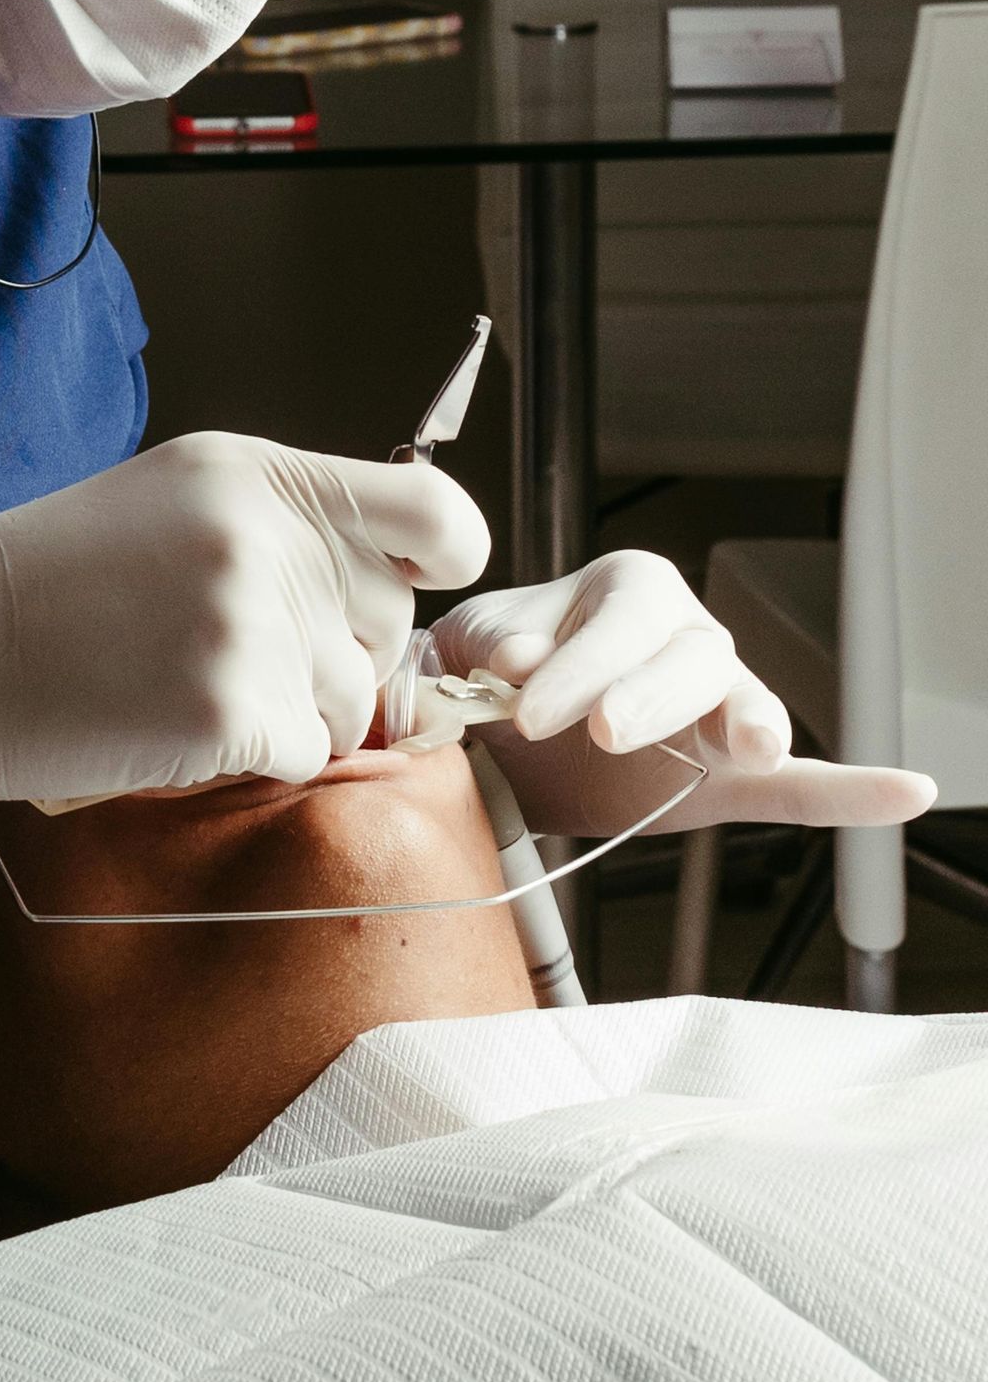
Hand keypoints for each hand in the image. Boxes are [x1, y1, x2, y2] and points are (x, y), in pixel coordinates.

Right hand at [0, 432, 490, 856]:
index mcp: (260, 475)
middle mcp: (268, 541)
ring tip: (192, 682)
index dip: (445, 560)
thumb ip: (293, 522)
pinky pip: (305, 756)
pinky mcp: (234, 714)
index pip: (439, 515)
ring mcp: (254, 629)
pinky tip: (177, 721)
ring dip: (294, 712)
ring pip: (354, 702)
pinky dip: (253, 756)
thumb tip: (401, 578)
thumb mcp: (179, 500)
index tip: (409, 583)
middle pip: (391, 622)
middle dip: (336, 650)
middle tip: (233, 646)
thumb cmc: (61, 582)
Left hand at [429, 550, 936, 835]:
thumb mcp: (476, 644)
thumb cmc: (492, 671)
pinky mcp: (729, 778)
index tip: (528, 708)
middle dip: (650, 693)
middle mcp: (685, 639)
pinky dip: (852, 792)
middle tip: (600, 729)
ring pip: (746, 706)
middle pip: (691, 659)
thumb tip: (517, 662)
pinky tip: (906, 792)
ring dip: (749, 725)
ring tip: (749, 747)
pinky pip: (801, 784)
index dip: (579, 665)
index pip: (619, 624)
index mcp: (629, 590)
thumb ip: (493, 646)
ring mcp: (717, 708)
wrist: (489, 734)